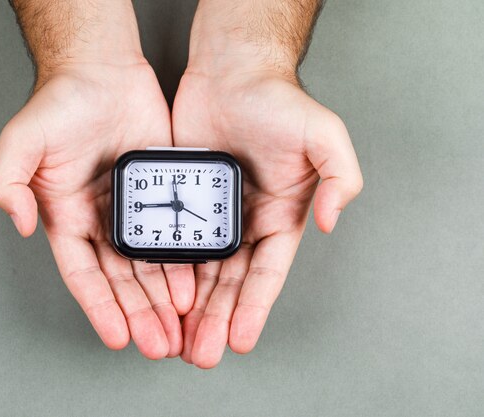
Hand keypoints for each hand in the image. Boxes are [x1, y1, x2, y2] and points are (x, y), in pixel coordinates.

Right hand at [0, 61, 196, 358]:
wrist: (102, 70)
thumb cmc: (60, 103)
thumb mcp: (21, 142)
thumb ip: (8, 183)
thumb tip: (16, 223)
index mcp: (67, 217)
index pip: (82, 274)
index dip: (99, 307)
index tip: (118, 337)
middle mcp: (100, 220)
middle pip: (121, 279)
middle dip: (138, 314)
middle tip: (158, 344)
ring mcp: (134, 208)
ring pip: (150, 264)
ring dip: (163, 299)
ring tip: (180, 328)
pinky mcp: (161, 192)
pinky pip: (174, 233)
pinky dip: (183, 262)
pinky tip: (195, 286)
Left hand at [172, 0, 362, 367]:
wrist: (231, 71)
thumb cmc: (278, 100)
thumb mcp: (323, 134)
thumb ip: (341, 176)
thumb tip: (334, 222)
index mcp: (281, 215)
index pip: (267, 272)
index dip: (255, 308)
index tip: (241, 340)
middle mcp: (247, 221)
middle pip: (231, 282)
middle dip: (218, 320)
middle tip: (202, 353)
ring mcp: (212, 213)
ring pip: (200, 271)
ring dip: (191, 308)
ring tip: (179, 339)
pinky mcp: (182, 199)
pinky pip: (173, 241)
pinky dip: (168, 272)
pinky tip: (158, 297)